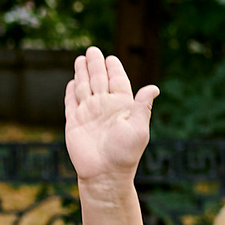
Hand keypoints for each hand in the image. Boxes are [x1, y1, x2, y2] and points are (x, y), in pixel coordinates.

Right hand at [63, 47, 158, 180]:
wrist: (105, 174)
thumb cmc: (125, 153)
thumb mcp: (139, 128)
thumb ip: (142, 107)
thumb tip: (154, 88)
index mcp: (122, 107)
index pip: (118, 82)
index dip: (114, 69)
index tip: (111, 58)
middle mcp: (105, 108)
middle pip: (98, 80)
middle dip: (95, 65)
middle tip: (93, 50)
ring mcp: (89, 114)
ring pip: (83, 88)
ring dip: (82, 73)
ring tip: (81, 59)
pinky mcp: (74, 122)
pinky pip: (71, 103)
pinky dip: (70, 93)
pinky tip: (71, 82)